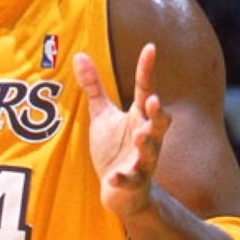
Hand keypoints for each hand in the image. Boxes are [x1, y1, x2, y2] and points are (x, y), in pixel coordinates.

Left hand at [73, 44, 171, 216]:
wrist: (121, 191)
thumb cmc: (114, 148)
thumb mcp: (102, 115)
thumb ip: (94, 87)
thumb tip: (80, 55)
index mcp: (139, 118)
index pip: (145, 90)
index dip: (147, 70)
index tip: (150, 48)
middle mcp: (146, 137)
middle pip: (159, 123)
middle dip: (158, 113)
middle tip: (153, 100)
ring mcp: (142, 161)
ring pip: (150, 152)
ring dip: (146, 144)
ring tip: (139, 135)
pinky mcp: (133, 182)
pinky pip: (130, 180)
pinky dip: (121, 179)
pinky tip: (111, 177)